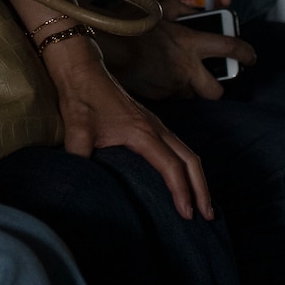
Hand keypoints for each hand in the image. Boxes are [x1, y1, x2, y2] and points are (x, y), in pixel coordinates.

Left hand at [41, 35, 212, 218]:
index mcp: (142, 132)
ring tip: (201, 204)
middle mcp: (155, 127)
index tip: (187, 214)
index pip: (171, 167)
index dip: (182, 192)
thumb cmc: (81, 97)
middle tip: (208, 216)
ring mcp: (155, 124)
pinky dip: (187, 166)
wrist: (82, 69)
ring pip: (187, 152)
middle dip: (202, 189)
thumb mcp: (76, 129)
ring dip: (198, 178)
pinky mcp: (149, 123)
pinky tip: (183, 179)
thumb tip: (77, 183)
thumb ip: (79, 158)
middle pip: (191, 160)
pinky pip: (177, 147)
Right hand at [118, 0, 257, 100]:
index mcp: (190, 43)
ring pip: (188, 93)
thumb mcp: (152, 4)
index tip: (250, 57)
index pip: (229, 47)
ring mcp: (171, 85)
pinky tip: (153, 74)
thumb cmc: (128, 23)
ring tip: (172, 72)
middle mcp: (186, 68)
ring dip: (185, 85)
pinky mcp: (156, 96)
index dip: (245, 53)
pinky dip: (165, 86)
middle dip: (216, 87)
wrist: (103, 47)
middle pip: (215, 91)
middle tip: (209, 77)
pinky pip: (167, 94)